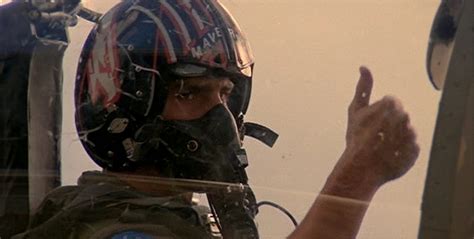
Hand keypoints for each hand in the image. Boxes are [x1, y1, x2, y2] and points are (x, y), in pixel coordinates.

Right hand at [324, 66, 419, 198]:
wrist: (359, 168)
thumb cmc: (356, 138)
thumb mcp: (355, 110)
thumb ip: (363, 88)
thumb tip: (364, 67)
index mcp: (390, 104)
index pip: (392, 103)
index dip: (380, 113)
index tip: (371, 124)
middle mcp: (403, 117)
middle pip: (400, 116)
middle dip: (390, 124)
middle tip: (377, 136)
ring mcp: (410, 134)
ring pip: (407, 131)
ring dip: (396, 137)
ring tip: (383, 147)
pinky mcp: (415, 151)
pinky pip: (411, 147)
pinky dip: (402, 151)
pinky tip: (390, 156)